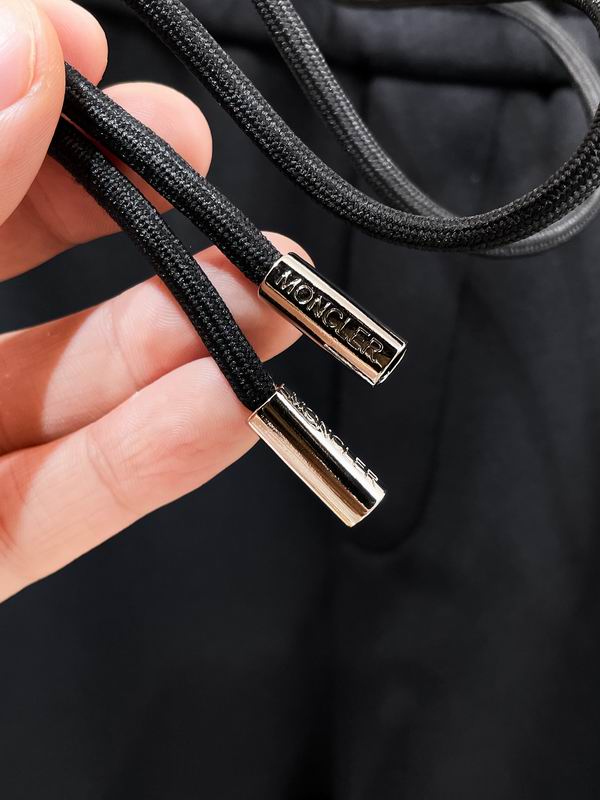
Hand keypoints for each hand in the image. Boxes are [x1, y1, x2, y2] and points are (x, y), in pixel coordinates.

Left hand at [0, 0, 305, 601]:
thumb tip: (17, 46)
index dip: (25, 94)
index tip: (86, 52)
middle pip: (28, 262)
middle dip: (127, 215)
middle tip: (198, 177)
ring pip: (76, 386)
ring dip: (184, 340)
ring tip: (270, 300)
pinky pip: (78, 500)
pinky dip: (157, 457)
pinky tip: (227, 409)